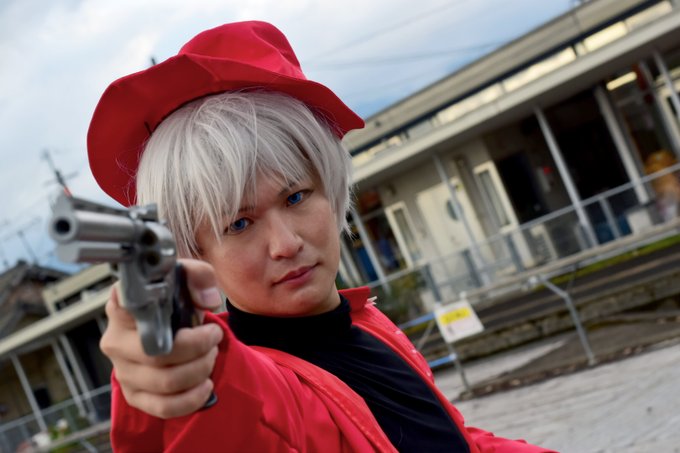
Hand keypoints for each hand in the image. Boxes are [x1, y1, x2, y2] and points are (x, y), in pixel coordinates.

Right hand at [100, 259, 223, 418]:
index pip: (123, 304)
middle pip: (158, 354)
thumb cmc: (173, 305)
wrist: (172, 330)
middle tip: (213, 337)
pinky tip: (204, 385)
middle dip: (197, 348)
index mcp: (122, 309)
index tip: (176, 307)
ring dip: (199, 370)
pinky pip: (163, 407)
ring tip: (210, 356)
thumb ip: (198, 277)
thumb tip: (208, 300)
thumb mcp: (186, 283)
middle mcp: (116, 341)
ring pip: (165, 381)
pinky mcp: (134, 396)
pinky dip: (191, 399)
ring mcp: (123, 371)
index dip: (146, 306)